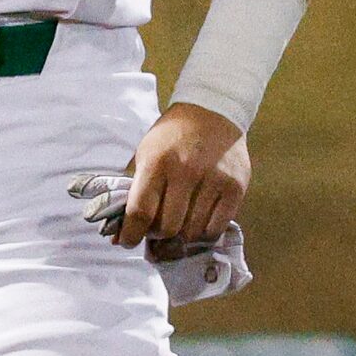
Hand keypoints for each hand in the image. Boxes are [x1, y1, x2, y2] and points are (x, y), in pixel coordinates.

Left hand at [114, 102, 248, 251]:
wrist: (211, 113)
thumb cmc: (171, 138)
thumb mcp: (145, 154)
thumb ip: (134, 191)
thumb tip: (119, 234)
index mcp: (157, 163)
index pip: (140, 210)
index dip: (131, 233)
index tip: (127, 242)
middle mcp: (186, 172)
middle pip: (168, 226)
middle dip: (157, 235)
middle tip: (155, 231)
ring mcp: (214, 180)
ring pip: (192, 230)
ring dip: (180, 236)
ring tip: (176, 228)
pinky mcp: (236, 187)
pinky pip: (217, 227)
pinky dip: (203, 233)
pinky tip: (196, 224)